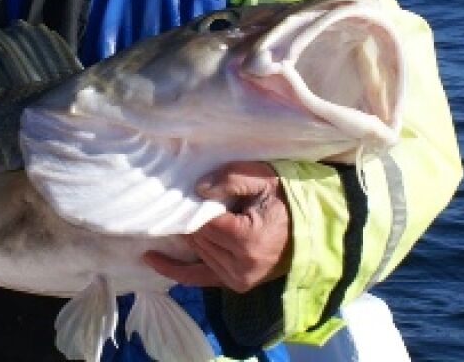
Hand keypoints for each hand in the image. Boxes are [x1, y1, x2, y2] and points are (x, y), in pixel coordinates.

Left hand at [142, 162, 291, 291]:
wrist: (312, 227)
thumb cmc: (285, 199)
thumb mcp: (262, 179)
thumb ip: (230, 179)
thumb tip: (197, 190)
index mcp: (247, 240)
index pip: (205, 222)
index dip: (196, 206)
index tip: (190, 193)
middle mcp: (241, 265)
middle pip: (199, 238)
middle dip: (192, 220)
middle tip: (185, 201)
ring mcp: (239, 278)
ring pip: (197, 252)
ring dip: (190, 236)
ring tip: (178, 216)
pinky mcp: (236, 283)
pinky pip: (198, 278)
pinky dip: (174, 269)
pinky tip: (151, 258)